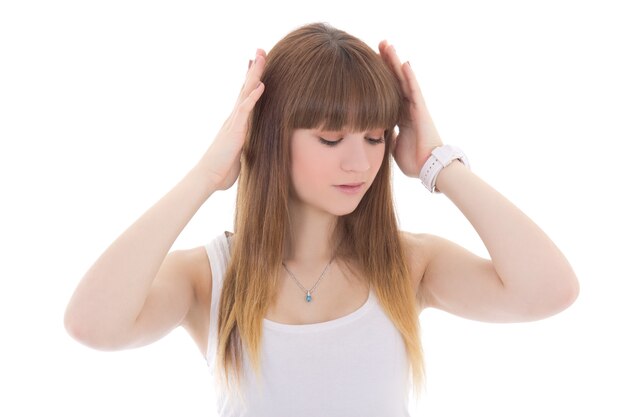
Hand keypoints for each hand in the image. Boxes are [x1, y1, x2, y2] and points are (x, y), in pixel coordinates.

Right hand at [198, 49, 265, 190]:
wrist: (208, 177)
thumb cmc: (222, 169)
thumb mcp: (239, 153)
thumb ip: (245, 145)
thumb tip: (250, 148)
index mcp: (236, 122)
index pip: (245, 95)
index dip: (250, 79)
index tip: (255, 63)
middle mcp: (234, 117)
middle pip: (246, 87)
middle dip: (254, 69)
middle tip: (260, 50)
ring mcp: (234, 122)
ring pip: (245, 92)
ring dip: (254, 75)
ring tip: (261, 57)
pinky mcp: (235, 130)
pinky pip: (245, 110)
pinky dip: (253, 97)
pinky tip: (261, 85)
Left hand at [379, 41, 442, 177]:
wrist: (429, 169)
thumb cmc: (414, 161)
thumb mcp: (393, 147)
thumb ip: (387, 137)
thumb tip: (376, 134)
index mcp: (400, 117)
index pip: (388, 92)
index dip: (380, 78)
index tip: (369, 63)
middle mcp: (408, 108)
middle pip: (395, 80)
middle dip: (386, 63)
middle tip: (378, 45)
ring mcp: (415, 108)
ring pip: (403, 80)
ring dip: (395, 63)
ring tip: (387, 45)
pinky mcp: (421, 111)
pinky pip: (414, 91)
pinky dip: (409, 77)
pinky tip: (404, 63)